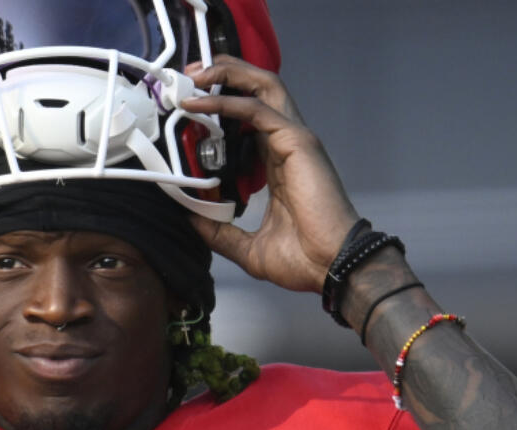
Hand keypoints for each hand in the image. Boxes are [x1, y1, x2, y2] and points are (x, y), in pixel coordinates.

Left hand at [181, 57, 359, 292]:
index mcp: (276, 165)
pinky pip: (257, 109)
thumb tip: (189, 219)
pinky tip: (201, 103)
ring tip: (194, 75)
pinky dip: (227, 101)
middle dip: (223, 76)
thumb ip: (218, 232)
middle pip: (257, 92)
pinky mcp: (296, 142)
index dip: (220, 107)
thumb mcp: (246, 247)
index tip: (186, 109)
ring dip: (227, 74)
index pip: (247, 122)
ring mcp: (293, 140)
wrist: (330, 267)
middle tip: (187, 77)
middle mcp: (285, 145)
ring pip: (262, 87)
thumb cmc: (303, 260)